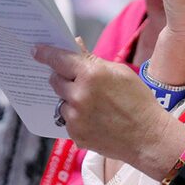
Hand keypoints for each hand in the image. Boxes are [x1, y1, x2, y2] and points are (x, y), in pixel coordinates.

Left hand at [35, 46, 177, 167]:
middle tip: (74, 79)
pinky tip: (95, 118)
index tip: (36, 50)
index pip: (58, 59)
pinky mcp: (75, 135)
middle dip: (62, 77)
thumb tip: (75, 46)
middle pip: (55, 80)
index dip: (45, 53)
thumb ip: (92, 60)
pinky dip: (76, 117)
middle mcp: (78, 95)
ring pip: (61, 101)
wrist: (148, 138)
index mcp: (91, 74)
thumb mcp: (119, 72)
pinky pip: (67, 120)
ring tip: (92, 104)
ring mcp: (75, 117)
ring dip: (70, 99)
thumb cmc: (138, 101)